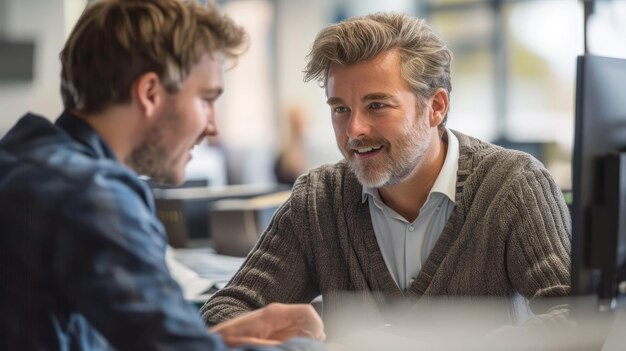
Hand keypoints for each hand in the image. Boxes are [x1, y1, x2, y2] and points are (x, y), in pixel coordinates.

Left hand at [210, 303, 325, 346]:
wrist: (215, 340)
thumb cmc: (228, 340)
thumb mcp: (251, 343)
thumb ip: (273, 345)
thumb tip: (296, 346)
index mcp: (274, 313)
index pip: (307, 312)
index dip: (318, 325)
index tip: (318, 341)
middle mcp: (278, 316)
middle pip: (308, 321)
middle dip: (315, 335)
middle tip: (313, 348)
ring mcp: (277, 324)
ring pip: (303, 330)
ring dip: (308, 340)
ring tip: (306, 348)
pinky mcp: (274, 333)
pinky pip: (294, 336)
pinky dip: (300, 343)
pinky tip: (296, 348)